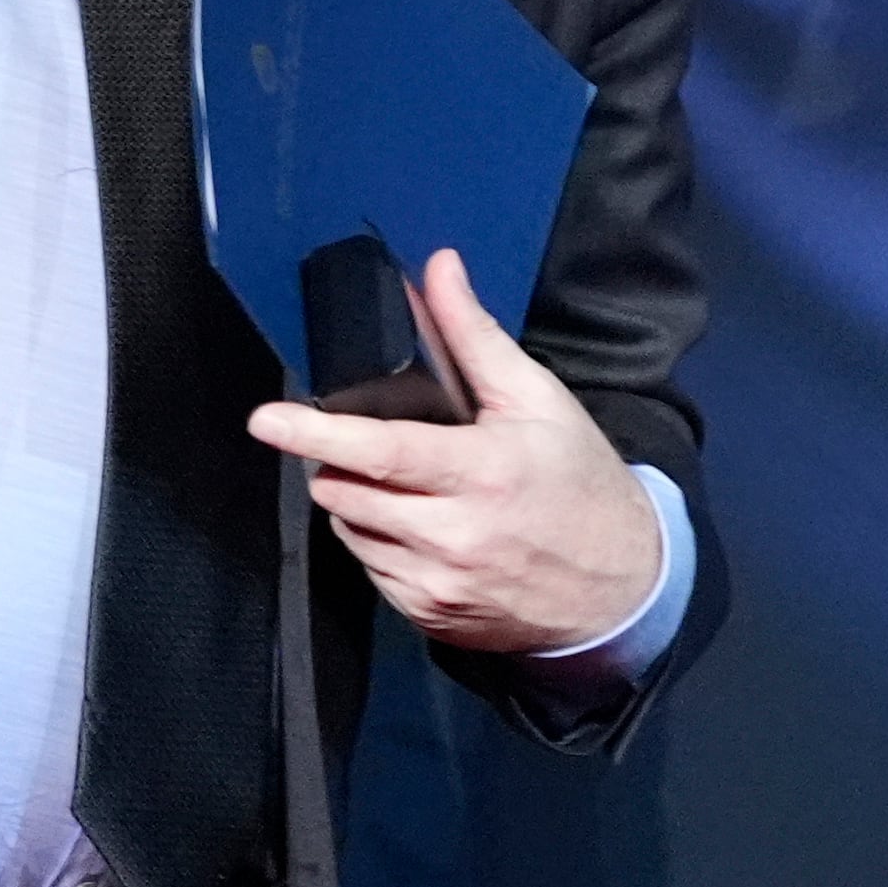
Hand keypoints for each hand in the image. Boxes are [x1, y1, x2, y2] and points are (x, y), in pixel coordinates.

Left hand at [246, 250, 664, 654]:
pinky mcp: (432, 618)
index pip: (380, 452)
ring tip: (406, 485)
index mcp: (481, 472)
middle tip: (375, 445)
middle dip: (340, 462)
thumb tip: (437, 268)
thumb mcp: (537, 399)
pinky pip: (372, 573)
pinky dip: (379, 544)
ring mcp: (440, 585)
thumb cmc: (579, 480)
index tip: (266, 420)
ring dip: (357, 502)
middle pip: (347, 493)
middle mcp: (454, 536)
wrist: (621, 586)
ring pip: (351, 532)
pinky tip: (422, 528)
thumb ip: (474, 335)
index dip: (316, 433)